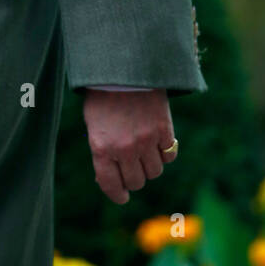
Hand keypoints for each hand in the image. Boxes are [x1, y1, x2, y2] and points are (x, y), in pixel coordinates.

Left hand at [82, 88, 176, 203]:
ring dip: (150, 166)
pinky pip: (169, 156)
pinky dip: (165, 153)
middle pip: (137, 182)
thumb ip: (102, 152)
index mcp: (102, 147)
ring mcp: (146, 140)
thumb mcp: (94, 125)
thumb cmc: (103, 97)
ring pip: (154, 172)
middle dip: (133, 178)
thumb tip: (110, 180)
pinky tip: (158, 143)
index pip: (111, 185)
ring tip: (144, 151)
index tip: (122, 196)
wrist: (124, 69)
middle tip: (131, 168)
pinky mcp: (164, 130)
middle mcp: (124, 148)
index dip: (118, 195)